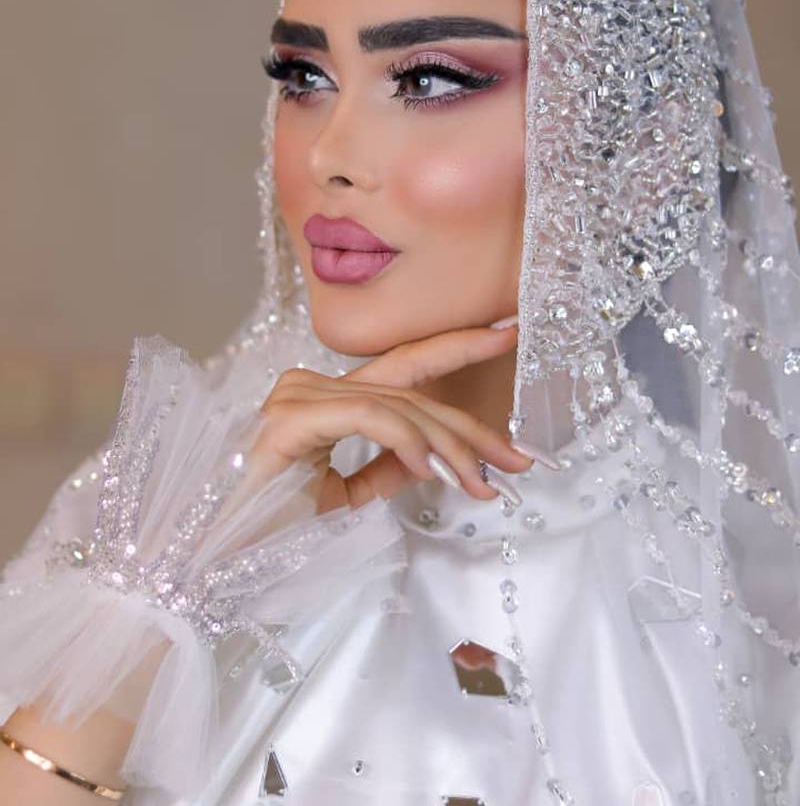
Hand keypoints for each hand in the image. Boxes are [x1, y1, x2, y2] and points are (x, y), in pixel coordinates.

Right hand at [247, 324, 531, 513]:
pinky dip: (408, 441)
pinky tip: (434, 470)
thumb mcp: (344, 498)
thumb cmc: (268, 530)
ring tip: (483, 483)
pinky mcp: (293, 418)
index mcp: (325, 399)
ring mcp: (300, 396)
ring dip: (450, 448)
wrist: (215, 559)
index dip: (457, 347)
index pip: (403, 368)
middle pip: (412, 392)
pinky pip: (369, 417)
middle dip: (472, 427)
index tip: (508, 334)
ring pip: (400, 406)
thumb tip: (437, 458)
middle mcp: (312, 385)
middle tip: (519, 459)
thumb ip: (387, 468)